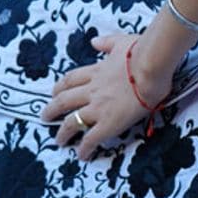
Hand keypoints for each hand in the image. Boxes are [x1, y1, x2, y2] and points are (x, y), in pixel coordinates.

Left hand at [42, 33, 170, 159]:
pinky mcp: (108, 123)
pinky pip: (91, 138)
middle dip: (52, 110)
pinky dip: (84, 148)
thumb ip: (106, 43)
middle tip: (45, 117)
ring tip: (58, 141)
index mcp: (95, 71)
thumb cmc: (143, 51)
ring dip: (62, 132)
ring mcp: (98, 107)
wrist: (152, 65)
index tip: (54, 92)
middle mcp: (91, 90)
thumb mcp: (121, 41)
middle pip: (63, 101)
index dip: (60, 87)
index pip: (71, 79)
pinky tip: (81, 155)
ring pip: (72, 121)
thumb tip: (95, 41)